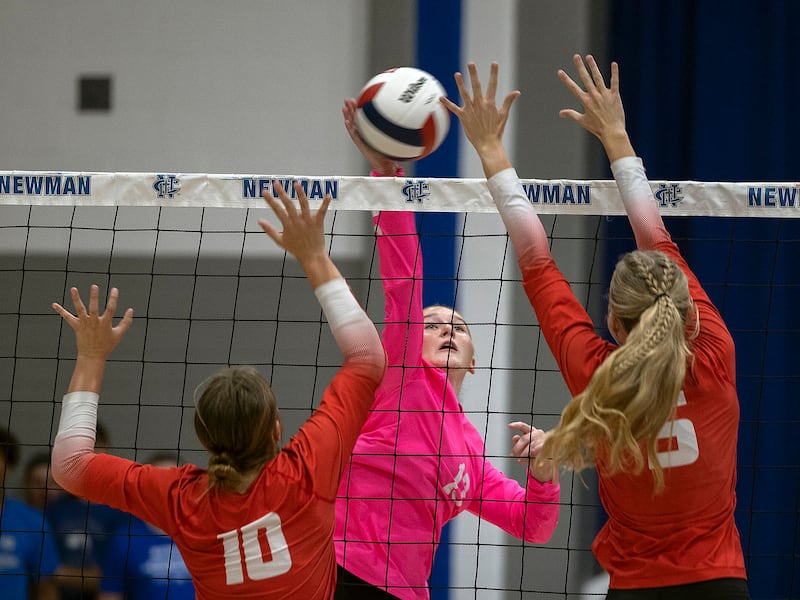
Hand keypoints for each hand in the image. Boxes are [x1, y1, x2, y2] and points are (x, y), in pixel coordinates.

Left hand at [52, 285, 132, 360]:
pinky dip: (60, 311)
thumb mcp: (119, 334)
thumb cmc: (107, 345)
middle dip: (94, 297)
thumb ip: (126, 322)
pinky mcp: (76, 327)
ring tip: (73, 289)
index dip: (113, 299)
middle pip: (94, 308)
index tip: (115, 289)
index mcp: (105, 324)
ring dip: (76, 299)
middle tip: (94, 286)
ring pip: (80, 309)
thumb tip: (131, 310)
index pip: (111, 309)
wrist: (92, 356)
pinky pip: (67, 318)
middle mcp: (94, 323)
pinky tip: (54, 304)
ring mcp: (84, 324)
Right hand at [259, 181, 329, 262]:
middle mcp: (298, 222)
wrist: (311, 256)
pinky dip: (325, 204)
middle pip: (289, 205)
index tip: (264, 192)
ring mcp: (308, 221)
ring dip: (300, 194)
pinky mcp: (318, 223)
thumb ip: (269, 230)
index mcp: (288, 225)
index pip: (277, 210)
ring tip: (296, 184)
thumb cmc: (296, 249)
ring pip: (304, 205)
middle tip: (276, 183)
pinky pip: (322, 212)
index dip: (270, 200)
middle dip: (282, 193)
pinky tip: (328, 196)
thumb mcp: (280, 241)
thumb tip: (260, 221)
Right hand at [342, 98, 397, 175]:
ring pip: (352, 125)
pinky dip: (350, 128)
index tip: (356, 99)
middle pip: (355, 119)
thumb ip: (394, 128)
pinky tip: (347, 122)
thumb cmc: (388, 151)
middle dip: (351, 109)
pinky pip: (354, 135)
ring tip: (344, 108)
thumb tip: (404, 117)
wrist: (385, 164)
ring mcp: (361, 138)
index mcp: (368, 130)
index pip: (361, 117)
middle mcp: (363, 133)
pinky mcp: (361, 144)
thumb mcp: (391, 137)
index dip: (358, 108)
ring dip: (347, 116)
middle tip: (347, 100)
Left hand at [440, 62, 518, 176]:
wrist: (487, 144)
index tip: (494, 63)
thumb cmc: (496, 131)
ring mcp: (471, 110)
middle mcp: (480, 104)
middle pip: (476, 86)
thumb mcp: (503, 115)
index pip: (493, 85)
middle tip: (471, 63)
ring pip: (464, 94)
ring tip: (457, 74)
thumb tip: (517, 92)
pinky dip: (447, 103)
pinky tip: (441, 98)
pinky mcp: (463, 117)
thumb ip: (508, 102)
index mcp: (490, 103)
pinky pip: (454, 109)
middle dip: (474, 74)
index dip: (494, 73)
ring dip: (460, 84)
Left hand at [508, 421, 557, 482]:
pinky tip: (530, 458)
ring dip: (525, 453)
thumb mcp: (523, 448)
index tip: (509, 426)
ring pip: (532, 445)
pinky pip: (539, 450)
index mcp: (531, 431)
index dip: (516, 425)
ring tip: (521, 458)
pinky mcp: (548, 448)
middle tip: (514, 453)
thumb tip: (515, 438)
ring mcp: (543, 440)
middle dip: (518, 446)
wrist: (542, 465)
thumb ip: (518, 442)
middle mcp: (538, 434)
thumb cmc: (532, 453)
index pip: (523, 426)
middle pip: (526, 438)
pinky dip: (533, 454)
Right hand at [558, 54, 633, 161]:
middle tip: (576, 57)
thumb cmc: (597, 128)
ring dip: (593, 66)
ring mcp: (604, 95)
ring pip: (598, 77)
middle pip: (585, 78)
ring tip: (589, 57)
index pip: (573, 88)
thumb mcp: (582, 121)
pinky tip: (614, 64)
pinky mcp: (614, 95)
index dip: (566, 79)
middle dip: (580, 67)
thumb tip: (561, 113)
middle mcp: (594, 96)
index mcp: (585, 102)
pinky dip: (614, 73)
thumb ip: (571, 114)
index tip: (560, 72)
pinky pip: (614, 82)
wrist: (612, 132)